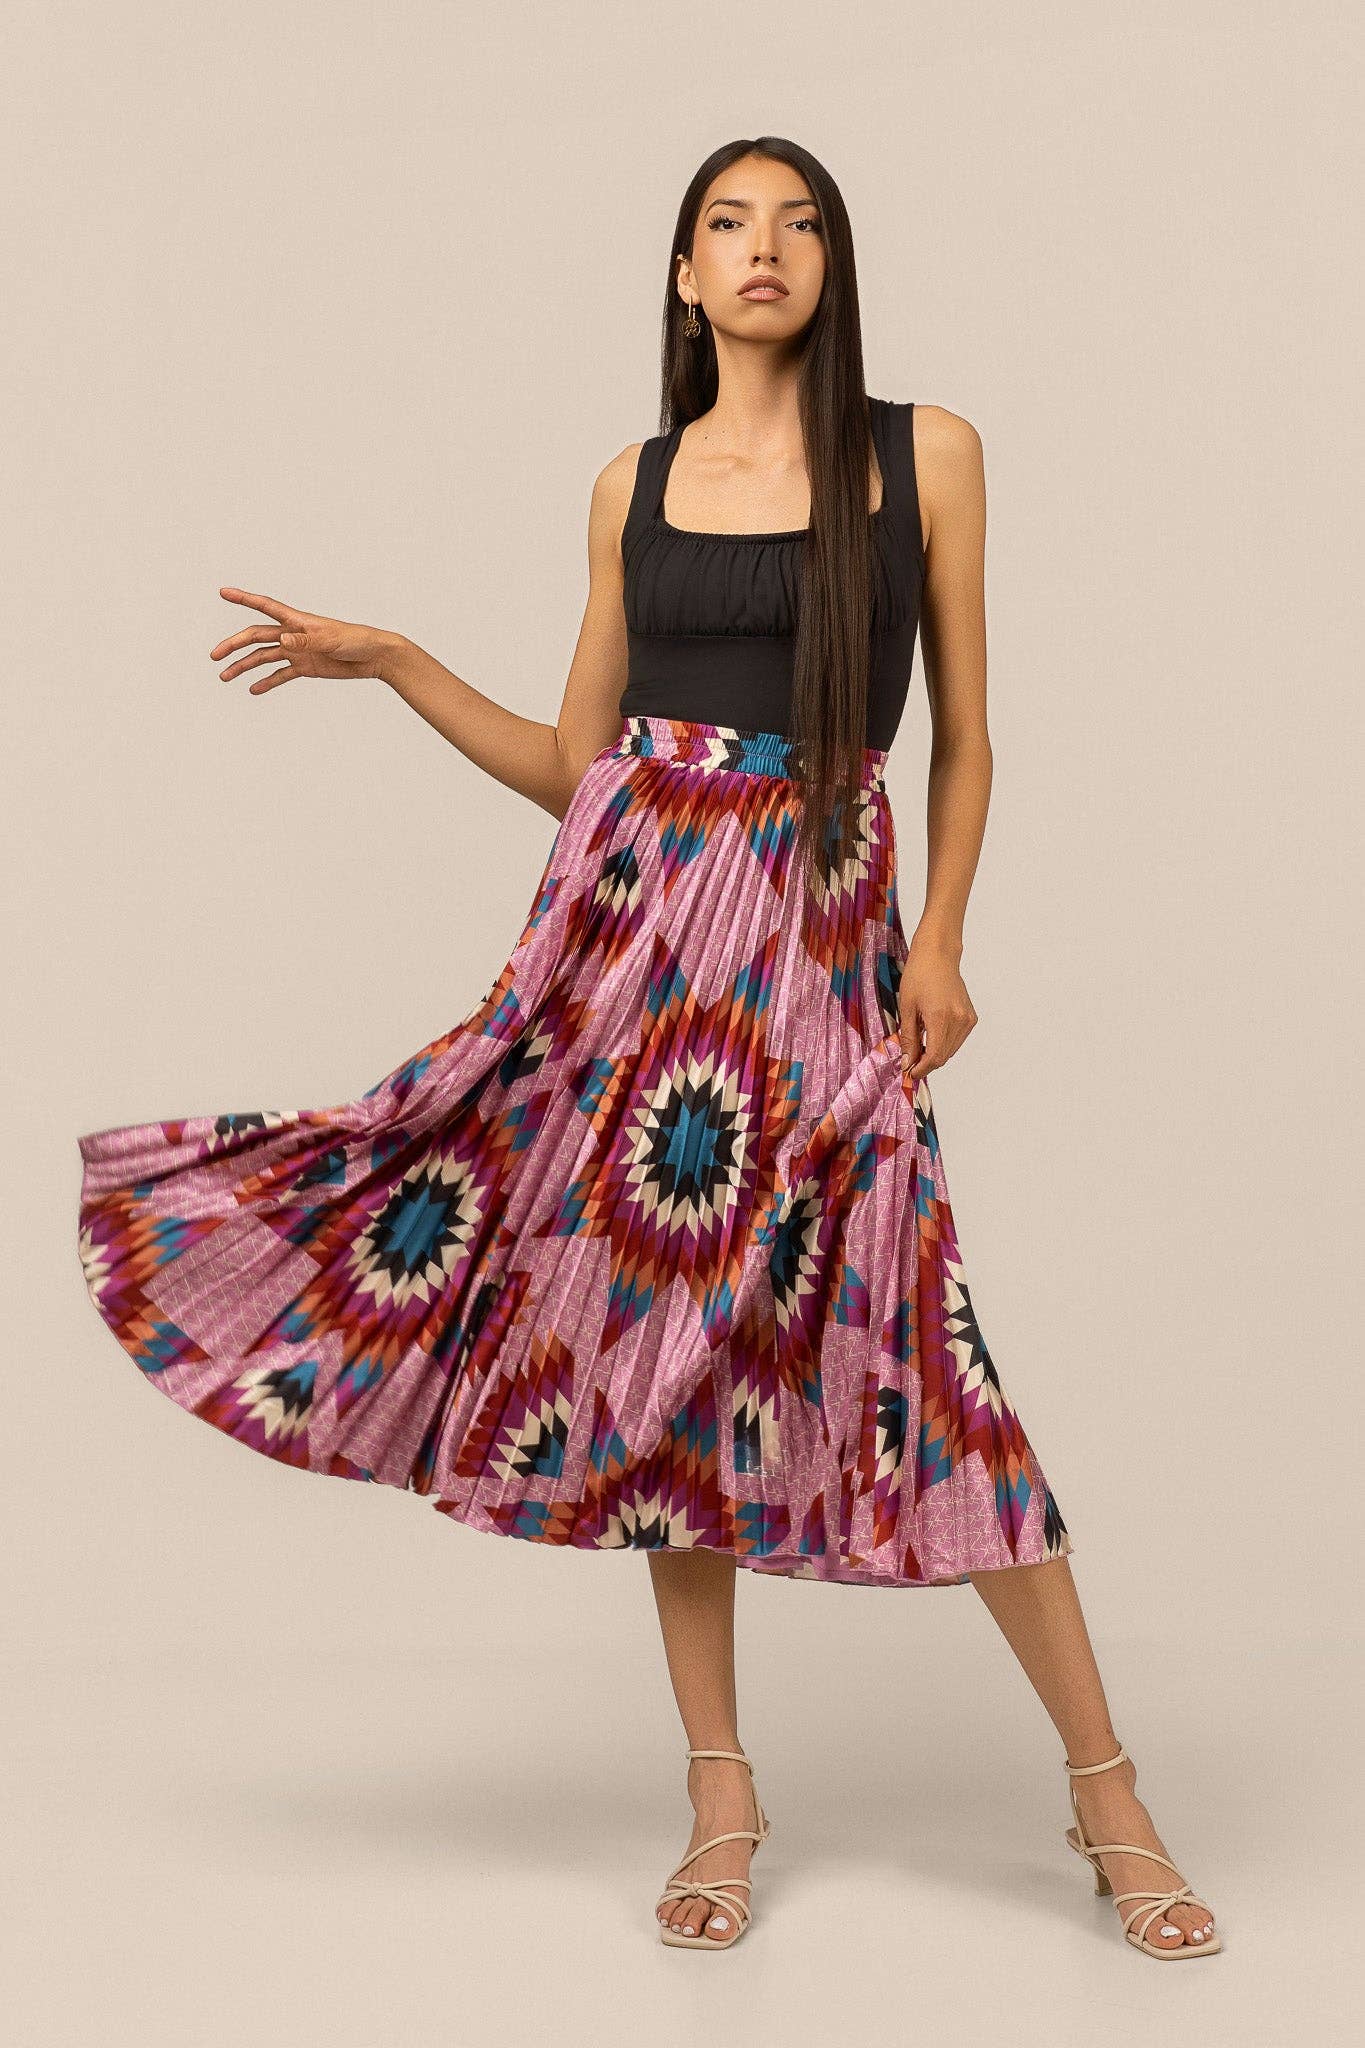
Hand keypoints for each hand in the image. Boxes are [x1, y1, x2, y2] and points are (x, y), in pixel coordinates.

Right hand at [210, 587, 402, 693]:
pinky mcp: (306, 667)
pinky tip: (253, 689)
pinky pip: (281, 676)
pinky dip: (267, 682)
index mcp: (297, 621)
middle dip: (234, 645)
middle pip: (256, 636)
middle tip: (214, 656)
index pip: (265, 607)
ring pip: (264, 657)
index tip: (223, 592)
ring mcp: (298, 651)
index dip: (244, 599)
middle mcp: (293, 634)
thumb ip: (305, 640)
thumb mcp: (330, 639)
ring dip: (244, 666)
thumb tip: (282, 639)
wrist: (374, 657)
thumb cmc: (356, 640)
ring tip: (225, 676)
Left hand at [896, 934, 977, 1080]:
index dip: (921, 1069)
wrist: (938, 956)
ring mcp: (967, 1019)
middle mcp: (959, 1020)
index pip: (934, 1057)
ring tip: (918, 1048)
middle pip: (944, 1056)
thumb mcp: (907, 1008)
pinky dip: (944, 1043)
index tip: (909, 1073)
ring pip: (951, 1050)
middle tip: (910, 1063)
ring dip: (935, 1054)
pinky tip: (931, 1035)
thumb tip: (907, 1061)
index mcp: (941, 1018)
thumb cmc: (919, 975)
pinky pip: (957, 1039)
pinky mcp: (970, 1017)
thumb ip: (908, 1038)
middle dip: (926, 1063)